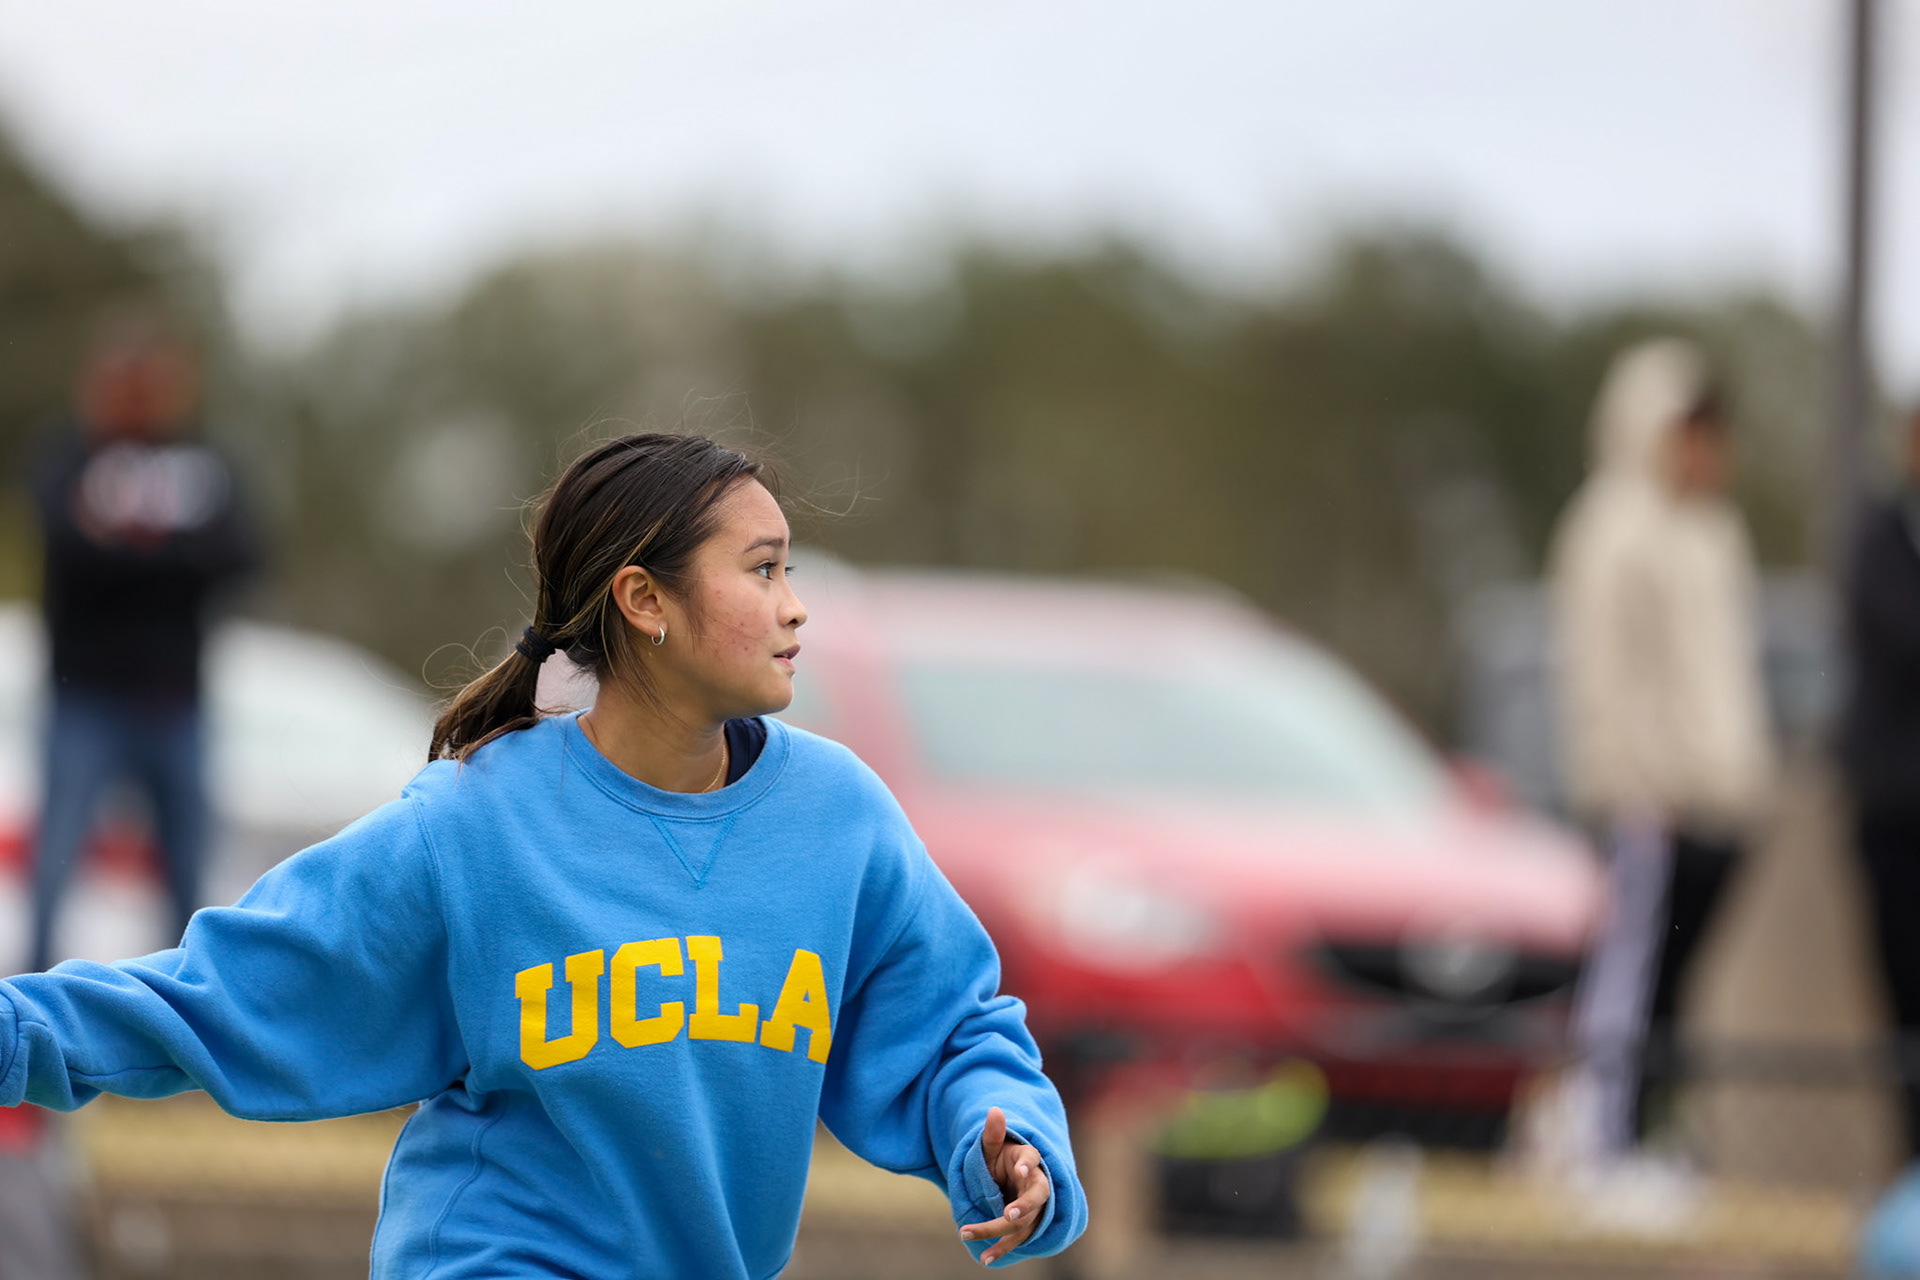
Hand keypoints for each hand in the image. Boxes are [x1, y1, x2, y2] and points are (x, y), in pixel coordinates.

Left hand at [958, 1106, 1050, 1265]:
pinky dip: (1002, 1249)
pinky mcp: (1028, 1225)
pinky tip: (984, 1259)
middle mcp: (1036, 1184)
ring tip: (978, 1246)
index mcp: (1028, 1160)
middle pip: (1036, 1197)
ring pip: (1025, 1223)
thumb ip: (992, 1134)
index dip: (1027, 1165)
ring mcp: (1034, 1207)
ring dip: (1002, 1235)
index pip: (1033, 1159)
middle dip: (1024, 1206)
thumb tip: (994, 1110)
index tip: (1019, 1170)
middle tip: (1008, 1215)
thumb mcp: (991, 1148)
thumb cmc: (1000, 1159)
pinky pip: (1018, 1239)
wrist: (1007, 1178)